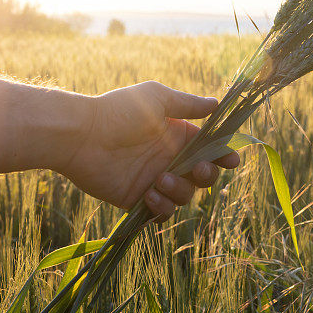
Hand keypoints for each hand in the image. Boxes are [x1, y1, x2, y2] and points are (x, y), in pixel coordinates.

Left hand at [60, 81, 238, 221]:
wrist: (81, 135)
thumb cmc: (119, 111)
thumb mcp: (157, 99)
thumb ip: (188, 105)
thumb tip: (216, 104)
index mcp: (177, 136)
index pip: (209, 150)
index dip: (224, 156)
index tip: (232, 160)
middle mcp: (170, 159)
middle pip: (203, 176)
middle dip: (206, 175)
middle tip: (196, 170)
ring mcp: (155, 180)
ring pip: (184, 196)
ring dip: (179, 191)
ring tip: (159, 179)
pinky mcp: (138, 199)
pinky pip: (161, 212)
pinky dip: (162, 207)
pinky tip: (150, 194)